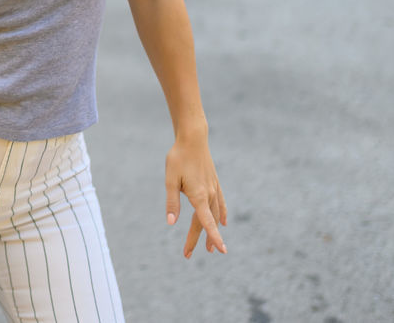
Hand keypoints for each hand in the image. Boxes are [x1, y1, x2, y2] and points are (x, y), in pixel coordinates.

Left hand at [164, 136, 227, 258]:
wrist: (193, 139)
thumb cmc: (178, 158)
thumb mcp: (170, 180)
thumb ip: (172, 201)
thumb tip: (170, 222)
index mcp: (198, 195)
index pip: (206, 222)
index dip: (213, 237)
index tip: (222, 251)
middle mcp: (209, 194)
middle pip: (204, 222)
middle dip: (198, 240)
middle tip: (187, 255)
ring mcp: (213, 189)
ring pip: (213, 215)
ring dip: (211, 231)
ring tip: (211, 248)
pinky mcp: (214, 183)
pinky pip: (220, 203)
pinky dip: (221, 214)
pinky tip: (223, 222)